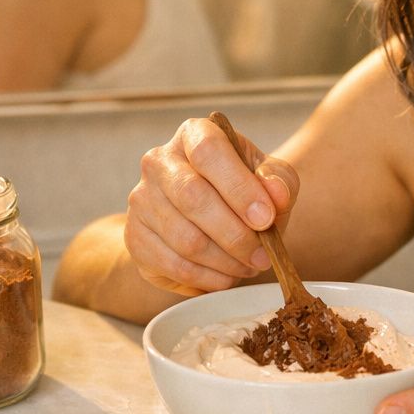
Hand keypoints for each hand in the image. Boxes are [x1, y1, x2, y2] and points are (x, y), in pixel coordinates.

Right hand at [123, 116, 300, 296]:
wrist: (207, 216)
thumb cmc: (243, 190)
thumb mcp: (270, 178)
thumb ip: (278, 181)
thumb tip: (276, 194)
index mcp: (193, 135)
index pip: (209, 152)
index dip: (239, 187)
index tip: (266, 219)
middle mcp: (159, 161)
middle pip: (193, 198)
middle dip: (236, 234)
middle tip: (263, 256)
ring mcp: (142, 200)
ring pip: (185, 238)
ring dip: (225, 261)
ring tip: (249, 266)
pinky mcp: (135, 237)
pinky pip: (174, 265)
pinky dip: (208, 278)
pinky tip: (227, 276)